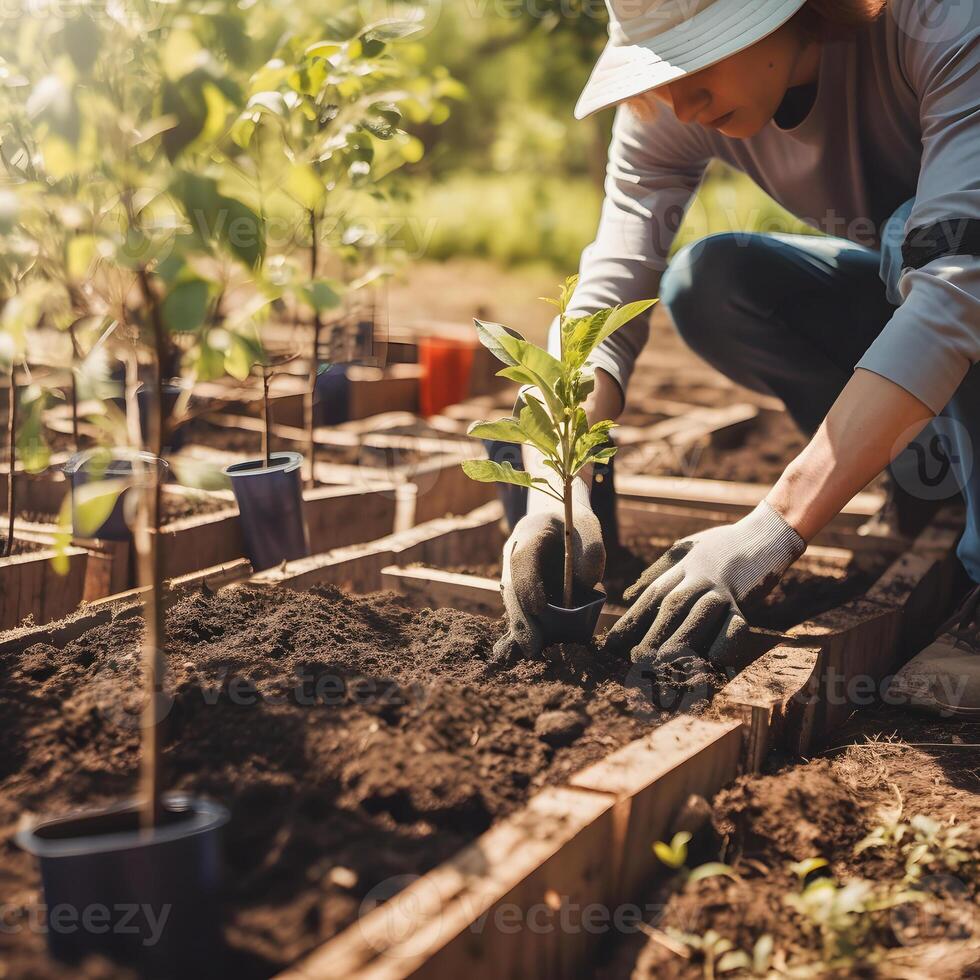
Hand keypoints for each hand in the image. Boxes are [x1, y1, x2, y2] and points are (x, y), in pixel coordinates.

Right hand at [494, 493, 604, 661]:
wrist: (558, 518)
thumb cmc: (575, 524)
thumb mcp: (589, 528)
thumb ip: (591, 551)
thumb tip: (585, 585)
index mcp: (530, 532)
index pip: (524, 559)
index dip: (529, 584)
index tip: (538, 608)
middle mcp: (514, 554)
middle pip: (511, 587)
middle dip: (521, 618)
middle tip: (532, 646)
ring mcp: (513, 571)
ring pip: (513, 602)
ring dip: (521, 628)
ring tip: (531, 652)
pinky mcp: (520, 587)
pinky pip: (520, 609)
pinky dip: (526, 628)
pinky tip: (530, 648)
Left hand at [603, 501, 804, 665]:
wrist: (767, 533)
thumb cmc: (721, 544)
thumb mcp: (683, 549)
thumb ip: (657, 572)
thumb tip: (627, 595)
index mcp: (682, 567)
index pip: (652, 595)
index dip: (631, 620)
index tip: (612, 643)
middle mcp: (700, 577)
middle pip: (672, 606)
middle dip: (652, 634)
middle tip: (635, 658)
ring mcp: (724, 589)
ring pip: (699, 615)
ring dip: (681, 641)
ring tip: (663, 663)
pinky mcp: (746, 602)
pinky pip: (734, 626)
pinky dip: (722, 645)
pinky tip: (708, 662)